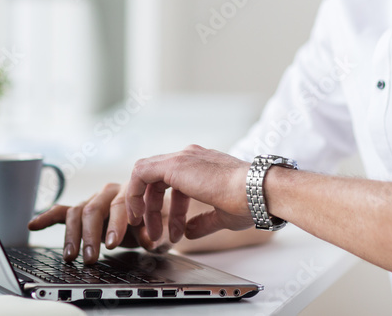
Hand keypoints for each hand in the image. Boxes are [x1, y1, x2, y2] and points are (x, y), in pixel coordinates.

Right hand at [28, 182, 169, 263]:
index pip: (119, 204)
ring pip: (77, 211)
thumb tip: (148, 240)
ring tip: (71, 256)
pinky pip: (63, 211)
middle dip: (90, 235)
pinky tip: (33, 225)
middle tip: (90, 257)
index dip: (116, 224)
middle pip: (93, 208)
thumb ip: (154, 231)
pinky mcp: (83, 209)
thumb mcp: (160, 225)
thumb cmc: (157, 216)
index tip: (113, 244)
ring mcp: (94, 199)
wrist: (155, 210)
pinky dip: (47, 217)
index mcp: (131, 191)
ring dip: (72, 235)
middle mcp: (110, 191)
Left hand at [124, 144, 252, 242]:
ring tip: (147, 230)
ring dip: (142, 203)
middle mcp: (192, 157)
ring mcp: (183, 158)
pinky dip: (134, 193)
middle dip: (154, 209)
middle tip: (156, 234)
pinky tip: (139, 215)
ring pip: (146, 174)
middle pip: (158, 179)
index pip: (177, 184)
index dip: (173, 210)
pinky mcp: (175, 165)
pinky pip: (141, 173)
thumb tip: (189, 232)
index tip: (174, 232)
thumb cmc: (248, 202)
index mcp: (204, 165)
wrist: (257, 191)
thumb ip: (202, 221)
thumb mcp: (221, 215)